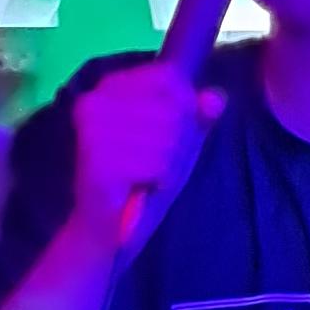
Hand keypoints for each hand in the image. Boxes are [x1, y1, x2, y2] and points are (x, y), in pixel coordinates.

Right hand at [70, 63, 219, 252]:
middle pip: (176, 111)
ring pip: (171, 139)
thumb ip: (197, 117)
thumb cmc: (142, 179)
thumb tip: (217, 99)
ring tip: (144, 178)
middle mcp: (94, 101)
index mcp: (110, 86)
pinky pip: (160, 166)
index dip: (185, 112)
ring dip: (168, 167)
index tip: (160, 136)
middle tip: (150, 166)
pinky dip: (160, 183)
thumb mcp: (176, 141)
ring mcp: (92, 131)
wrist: (107, 230)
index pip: (172, 79)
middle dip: (177, 146)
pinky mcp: (98, 163)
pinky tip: (139, 190)